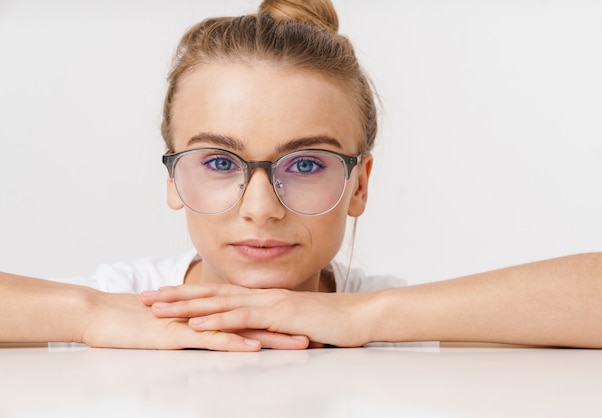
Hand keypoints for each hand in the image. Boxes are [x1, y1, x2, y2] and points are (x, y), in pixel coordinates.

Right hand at [82, 290, 308, 350]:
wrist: (100, 315)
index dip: (279, 321)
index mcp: (209, 311)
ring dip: (271, 336)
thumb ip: (197, 326)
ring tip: (300, 343)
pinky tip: (253, 348)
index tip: (305, 327)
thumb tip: (217, 334)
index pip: (251, 315)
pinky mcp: (177, 334)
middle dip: (287, 328)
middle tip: (317, 334)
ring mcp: (194, 322)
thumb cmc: (135, 323)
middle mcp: (207, 313)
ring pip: (241, 328)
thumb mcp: (175, 326)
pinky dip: (234, 343)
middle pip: (255, 320)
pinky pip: (210, 339)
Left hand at [141, 283, 374, 347]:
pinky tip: (195, 325)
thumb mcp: (294, 326)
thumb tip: (259, 336)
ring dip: (187, 306)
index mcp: (263, 298)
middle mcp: (262, 296)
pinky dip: (217, 321)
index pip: (219, 294)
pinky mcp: (281, 315)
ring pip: (220, 303)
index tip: (163, 296)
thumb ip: (274, 328)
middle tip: (145, 298)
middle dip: (176, 296)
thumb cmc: (331, 323)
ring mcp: (271, 303)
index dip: (189, 295)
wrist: (360, 316)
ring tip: (158, 309)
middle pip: (211, 294)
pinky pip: (243, 318)